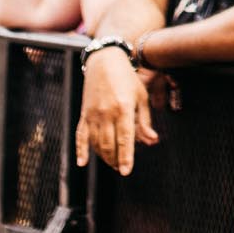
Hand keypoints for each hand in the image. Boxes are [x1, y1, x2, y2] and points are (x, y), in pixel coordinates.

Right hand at [76, 47, 156, 173]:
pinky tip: (82, 163)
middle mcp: (106, 113)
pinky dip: (80, 150)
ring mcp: (93, 114)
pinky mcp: (84, 114)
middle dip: (115, 160)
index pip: (124, 139)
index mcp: (123, 109)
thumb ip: (145, 121)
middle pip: (109, 145)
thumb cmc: (127, 78)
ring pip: (96, 143)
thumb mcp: (141, 97)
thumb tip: (152, 141)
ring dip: (104, 156)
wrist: (105, 61)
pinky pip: (80, 135)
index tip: (126, 171)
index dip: (126, 157)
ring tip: (112, 163)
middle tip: (121, 168)